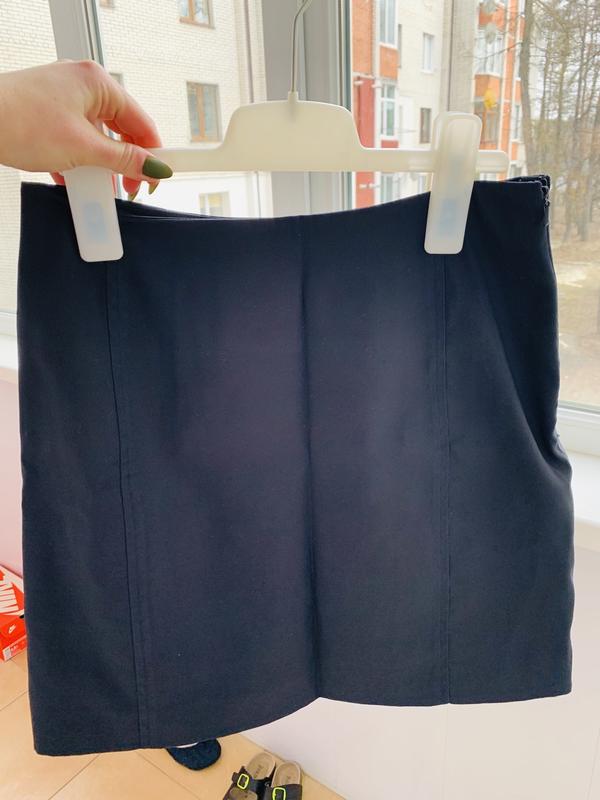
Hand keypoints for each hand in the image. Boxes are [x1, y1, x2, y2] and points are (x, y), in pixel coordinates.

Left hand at [0, 59, 171, 197]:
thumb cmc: (19, 122)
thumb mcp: (83, 148)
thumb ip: (125, 160)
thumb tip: (155, 167)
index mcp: (97, 83)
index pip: (141, 122)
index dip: (153, 154)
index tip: (156, 180)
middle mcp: (83, 85)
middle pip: (120, 130)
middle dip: (125, 163)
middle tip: (128, 189)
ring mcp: (63, 98)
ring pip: (97, 138)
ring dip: (99, 166)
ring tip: (96, 187)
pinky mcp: (48, 114)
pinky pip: (76, 140)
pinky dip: (78, 161)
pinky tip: (73, 180)